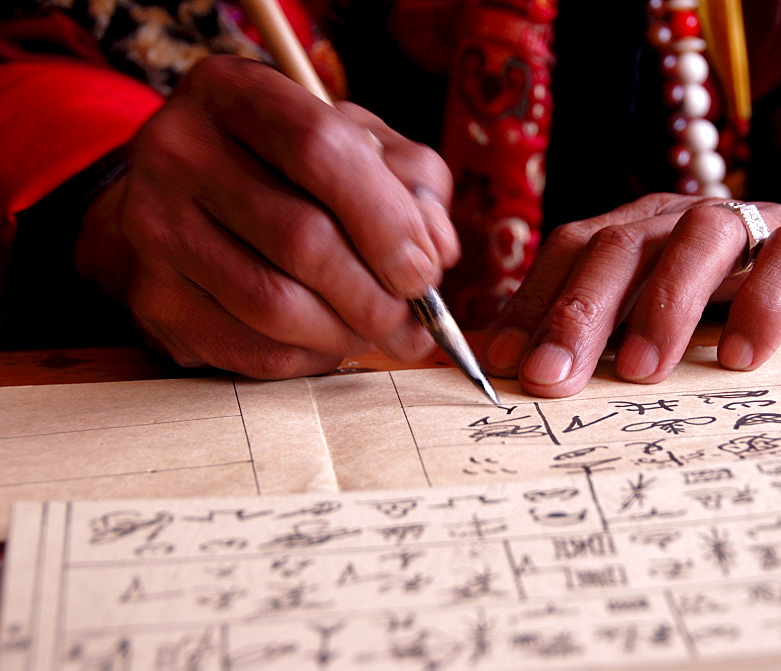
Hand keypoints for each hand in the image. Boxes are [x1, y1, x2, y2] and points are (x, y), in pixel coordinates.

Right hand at [74, 55, 459, 377]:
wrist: (188, 202)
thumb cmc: (292, 171)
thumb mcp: (356, 145)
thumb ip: (411, 183)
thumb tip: (434, 253)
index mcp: (234, 93)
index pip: (320, 150)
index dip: (386, 220)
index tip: (423, 271)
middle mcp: (178, 151)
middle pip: (301, 239)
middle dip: (377, 297)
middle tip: (413, 323)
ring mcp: (153, 227)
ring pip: (275, 304)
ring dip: (347, 334)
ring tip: (377, 333)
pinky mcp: (152, 298)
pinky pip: (249, 348)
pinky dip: (309, 357)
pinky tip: (330, 341)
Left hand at [483, 190, 780, 397]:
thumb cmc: (745, 301)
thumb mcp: (671, 318)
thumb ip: (612, 335)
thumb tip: (532, 378)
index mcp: (641, 231)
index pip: (572, 251)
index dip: (533, 302)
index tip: (503, 363)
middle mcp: (683, 219)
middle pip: (618, 247)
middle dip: (577, 312)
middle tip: (551, 377)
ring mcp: (751, 225)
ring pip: (695, 242)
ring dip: (662, 307)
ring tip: (641, 372)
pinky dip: (761, 306)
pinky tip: (741, 359)